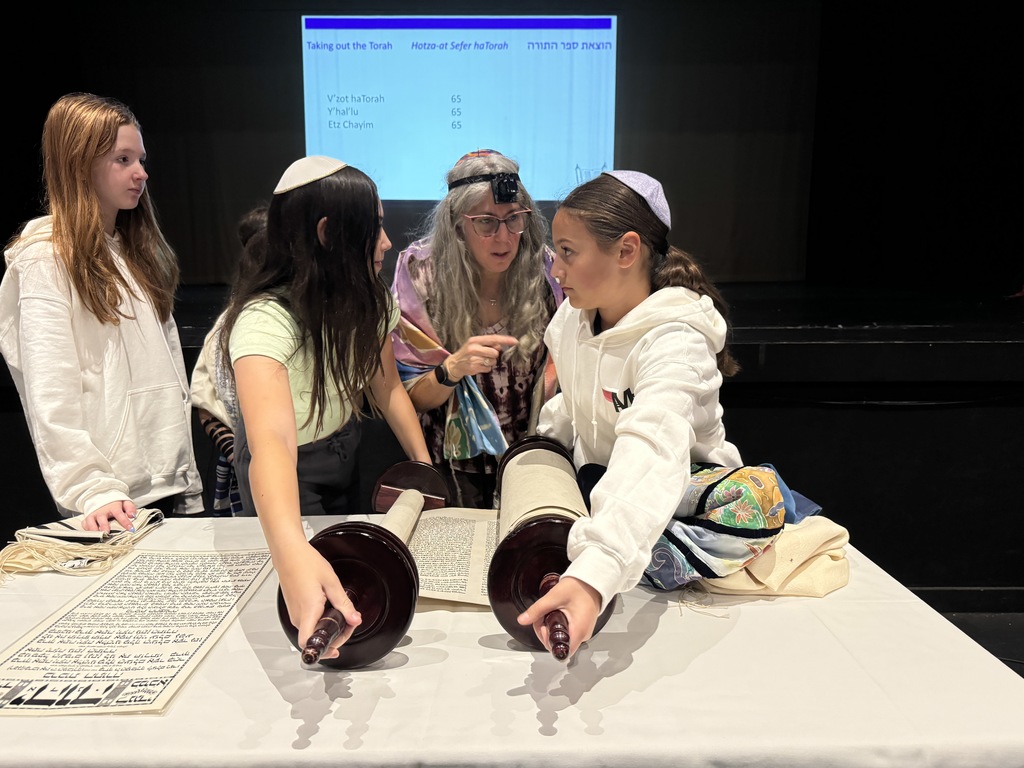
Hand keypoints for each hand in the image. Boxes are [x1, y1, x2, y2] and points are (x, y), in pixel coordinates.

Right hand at [81, 499, 137, 532]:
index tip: (131, 529)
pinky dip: (87, 530)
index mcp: (113, 507)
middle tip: (107, 533)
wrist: (102, 496)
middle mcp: (102, 511)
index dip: (125, 522)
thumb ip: (130, 508)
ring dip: (94, 530)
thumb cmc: (115, 502)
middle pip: (102, 519)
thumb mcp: (125, 502)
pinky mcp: (87, 518)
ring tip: (98, 536)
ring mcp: (93, 514)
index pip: (120, 514)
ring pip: (90, 523)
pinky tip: (92, 533)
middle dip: (104, 527)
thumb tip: (132, 515)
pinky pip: (85, 524)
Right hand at [276, 540, 361, 660]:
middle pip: (315, 639)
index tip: (336, 650)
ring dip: (327, 629)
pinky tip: (329, 611)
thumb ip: (344, 603)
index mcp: (308, 610)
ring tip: (341, 615)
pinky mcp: (294, 610)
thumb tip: (355, 619)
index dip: (323, 651)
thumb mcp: (331, 582)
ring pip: (312, 631)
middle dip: (335, 636)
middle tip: (349, 623)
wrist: (290, 554)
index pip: (309, 642)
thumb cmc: (306, 564)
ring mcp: (294, 614)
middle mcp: (298, 616)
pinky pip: (308, 623)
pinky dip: (320, 622)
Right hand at [446, 334, 517, 380]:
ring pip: (492, 362)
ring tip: (481, 361)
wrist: (454, 364)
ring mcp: (473, 359)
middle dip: (493, 355)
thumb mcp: (476, 345)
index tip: (515, 341)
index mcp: (475, 340)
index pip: (493, 338)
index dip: (505, 340)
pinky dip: (486, 368)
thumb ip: (488, 344)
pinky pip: (488, 368)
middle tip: (486, 355)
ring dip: (490, 362)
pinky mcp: (474, 368)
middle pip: (495, 352)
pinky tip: (479, 366)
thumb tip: (500, 346)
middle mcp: (473, 348)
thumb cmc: (468, 353)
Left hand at [516, 576, 601, 661]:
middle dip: (545, 632)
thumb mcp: (554, 597)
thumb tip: (523, 620)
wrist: (591, 580)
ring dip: (550, 628)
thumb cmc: (579, 587)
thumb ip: (537, 610)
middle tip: (542, 616)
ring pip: (561, 638)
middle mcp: (583, 635)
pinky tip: (556, 614)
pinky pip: (566, 632)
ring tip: (549, 612)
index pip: (561, 651)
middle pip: (558, 645)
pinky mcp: (581, 627)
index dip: (548, 642)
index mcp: (579, 631)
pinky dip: (558, 625)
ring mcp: (583, 632)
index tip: (544, 628)